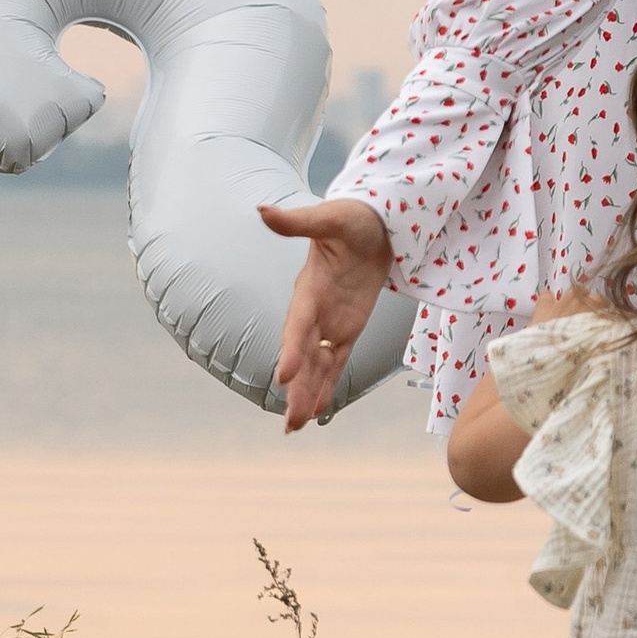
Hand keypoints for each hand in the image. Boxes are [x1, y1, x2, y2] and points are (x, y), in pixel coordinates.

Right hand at [258, 197, 393, 431]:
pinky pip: (336, 361)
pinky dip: (327, 384)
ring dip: (307, 394)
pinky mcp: (348, 328)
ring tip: (295, 427)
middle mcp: (314, 312)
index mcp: (308, 289)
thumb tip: (261, 210)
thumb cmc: (352, 218)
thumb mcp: (331, 217)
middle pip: (302, 356)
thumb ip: (298, 222)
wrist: (375, 223)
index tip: (282, 376)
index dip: (290, 349)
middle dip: (297, 388)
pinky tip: (318, 410)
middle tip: (290, 422)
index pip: (297, 325)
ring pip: (316, 366)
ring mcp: (330, 322)